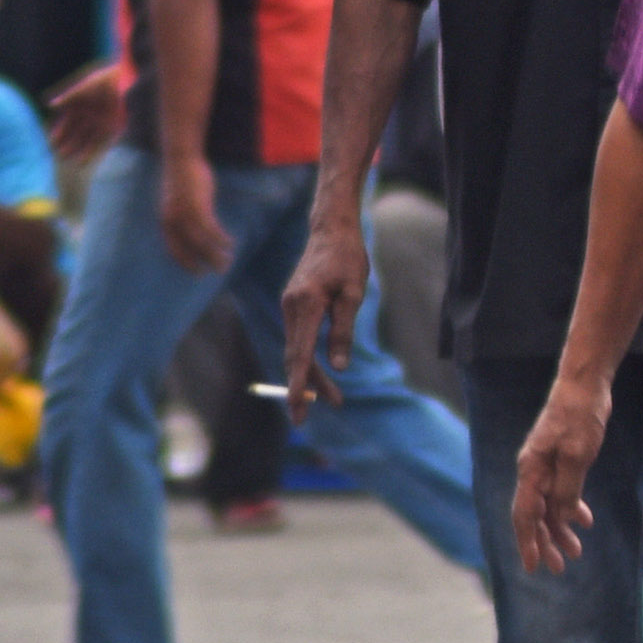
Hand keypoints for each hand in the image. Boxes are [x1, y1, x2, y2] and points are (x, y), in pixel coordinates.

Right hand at [46, 64, 123, 160]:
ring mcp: (102, 123)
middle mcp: (90, 118)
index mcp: (80, 110)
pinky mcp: (115, 126)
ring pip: (89, 140)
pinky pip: (104, 141)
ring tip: (76, 161)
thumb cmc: (100, 82)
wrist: (122, 79)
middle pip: (78, 135)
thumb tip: (50, 105)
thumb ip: (67, 98)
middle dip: (69, 145)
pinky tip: (89, 159)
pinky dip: (96, 150)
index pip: (67, 126)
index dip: (60, 135)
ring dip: (82, 150)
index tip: (52, 144)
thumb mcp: (82, 90)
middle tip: (60, 155)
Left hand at [158, 152, 232, 274]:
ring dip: (216, 254)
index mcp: (165, 222)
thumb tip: (190, 225)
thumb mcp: (177, 200)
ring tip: (227, 262)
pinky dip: (221, 239)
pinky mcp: (199, 208)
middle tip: (218, 271)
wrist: (180, 159)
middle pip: (189, 249)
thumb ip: (181, 215)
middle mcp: (173, 222)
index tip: (197, 272)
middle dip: (204, 262)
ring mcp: (185, 215)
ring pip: (201, 243)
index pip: (173, 249)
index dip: (185, 262)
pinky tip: (230, 243)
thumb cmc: (181, 177)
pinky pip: (211, 230)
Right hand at [277, 216, 370, 417]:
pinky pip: (298, 338)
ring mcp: (289, 306)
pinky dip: (307, 357)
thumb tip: (338, 367)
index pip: (299, 354)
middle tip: (318, 413)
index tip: (296, 408)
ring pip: (296, 349)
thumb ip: (343, 330)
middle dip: (306, 387)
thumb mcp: (354, 293)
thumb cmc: (348, 258)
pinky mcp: (293, 305)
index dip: (297, 384)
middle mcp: (290, 307)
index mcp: (305, 304)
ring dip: (310, 374)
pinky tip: (320, 373)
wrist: (332, 229)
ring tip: (333, 398)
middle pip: (296, 356)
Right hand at [511, 378, 610, 575]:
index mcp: (531, 471)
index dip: (529, 543)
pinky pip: (562, 492)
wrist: (584, 386)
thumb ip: (567, 488)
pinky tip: (584, 521)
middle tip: (559, 568)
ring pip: (549, 506)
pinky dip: (572, 508)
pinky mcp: (561, 460)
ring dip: (560, 529)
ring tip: (575, 552)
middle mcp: (534, 471)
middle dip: (545, 543)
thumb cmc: (579, 416)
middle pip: (535, 516)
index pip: (526, 516)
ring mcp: (546, 466)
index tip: (533, 567)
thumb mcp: (578, 454)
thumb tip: (559, 519)